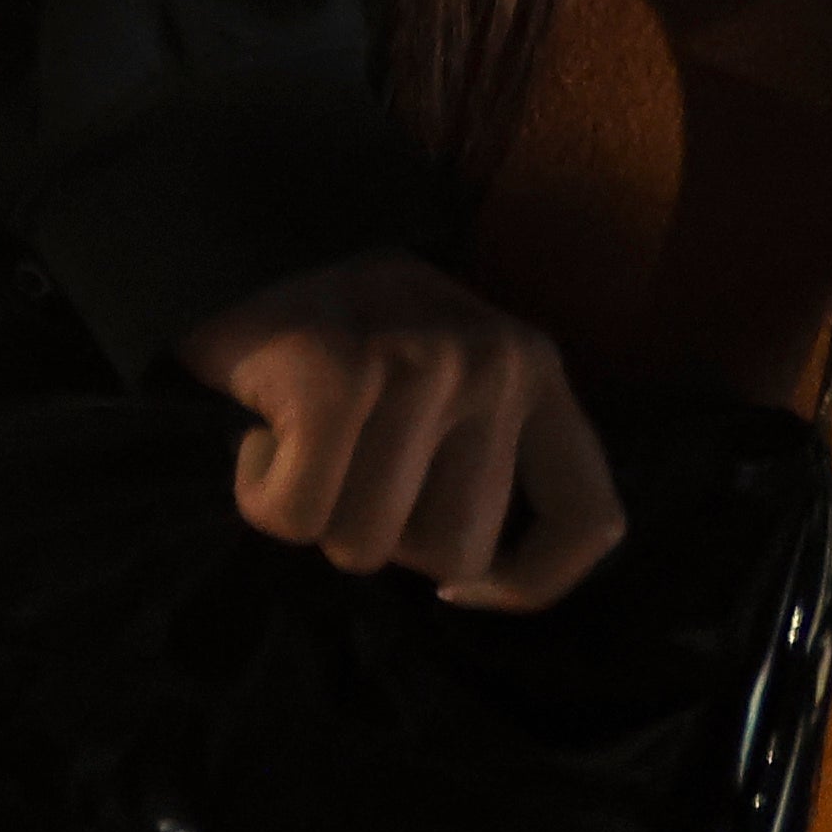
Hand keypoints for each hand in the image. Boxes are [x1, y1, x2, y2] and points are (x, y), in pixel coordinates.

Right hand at [173, 253, 624, 612]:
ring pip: (367, 545)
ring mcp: (420, 364)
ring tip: (305, 441)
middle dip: (387, 538)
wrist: (244, 242)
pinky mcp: (336, 375)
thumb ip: (488, 456)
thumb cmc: (350, 343)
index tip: (457, 589)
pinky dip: (262, 495)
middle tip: (350, 466)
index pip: (588, 519)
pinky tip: (263, 435)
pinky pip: (298, 516)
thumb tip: (479, 581)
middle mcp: (495, 363)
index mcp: (536, 371)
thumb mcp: (452, 381)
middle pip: (454, 555)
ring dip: (317, 515)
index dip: (526, 584)